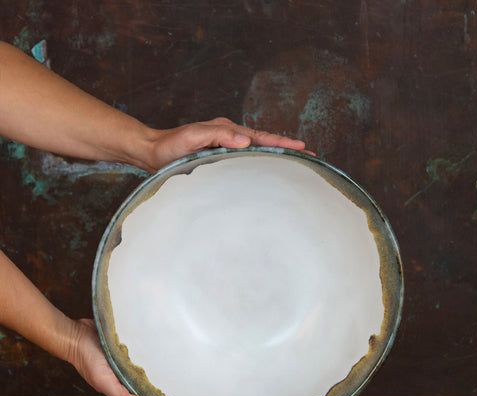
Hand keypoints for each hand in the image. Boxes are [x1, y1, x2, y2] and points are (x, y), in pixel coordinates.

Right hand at [71, 318, 195, 395]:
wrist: (78, 335)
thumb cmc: (88, 359)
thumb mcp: (104, 381)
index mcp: (131, 393)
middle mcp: (139, 383)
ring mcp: (141, 369)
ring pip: (164, 382)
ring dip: (180, 388)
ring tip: (201, 393)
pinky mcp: (142, 352)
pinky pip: (160, 362)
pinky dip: (171, 367)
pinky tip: (184, 365)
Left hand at [137, 117, 309, 172]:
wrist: (152, 152)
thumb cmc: (170, 147)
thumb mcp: (192, 137)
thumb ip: (218, 136)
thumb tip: (246, 140)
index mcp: (227, 130)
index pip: (260, 136)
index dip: (282, 143)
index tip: (302, 148)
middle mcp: (229, 135)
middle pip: (264, 141)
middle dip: (287, 148)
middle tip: (310, 156)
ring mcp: (226, 145)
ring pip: (257, 149)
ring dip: (276, 154)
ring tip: (295, 162)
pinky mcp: (220, 155)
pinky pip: (246, 157)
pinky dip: (261, 161)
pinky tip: (266, 169)